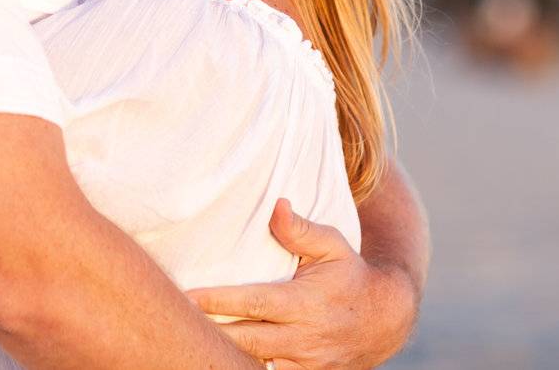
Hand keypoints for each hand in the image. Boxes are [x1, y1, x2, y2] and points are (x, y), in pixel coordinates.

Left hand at [187, 199, 418, 369]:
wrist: (384, 320)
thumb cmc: (350, 274)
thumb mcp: (333, 246)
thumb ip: (301, 229)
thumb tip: (276, 206)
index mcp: (304, 302)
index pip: (253, 303)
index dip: (218, 301)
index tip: (187, 296)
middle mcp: (302, 337)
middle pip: (245, 339)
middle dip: (210, 331)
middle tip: (175, 320)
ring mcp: (303, 363)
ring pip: (253, 364)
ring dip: (222, 354)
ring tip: (187, 341)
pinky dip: (243, 367)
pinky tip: (216, 356)